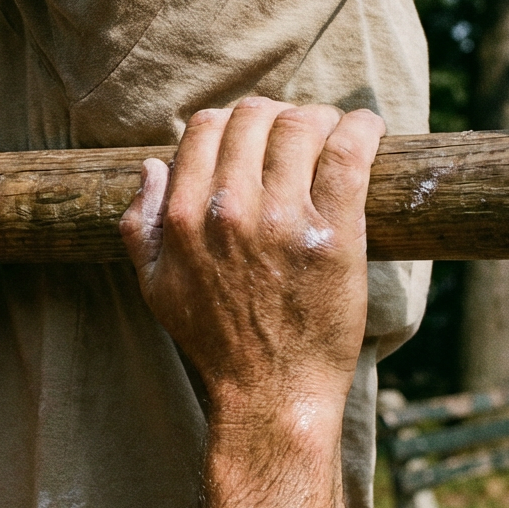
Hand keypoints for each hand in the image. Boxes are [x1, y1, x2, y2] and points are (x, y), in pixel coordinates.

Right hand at [120, 97, 383, 417]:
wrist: (271, 393)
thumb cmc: (215, 342)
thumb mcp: (155, 288)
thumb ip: (141, 225)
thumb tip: (151, 165)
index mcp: (184, 216)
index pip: (207, 126)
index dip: (233, 120)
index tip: (255, 133)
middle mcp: (230, 210)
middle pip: (255, 117)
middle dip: (277, 114)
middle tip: (297, 130)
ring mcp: (284, 220)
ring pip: (302, 125)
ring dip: (320, 117)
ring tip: (332, 131)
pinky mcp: (335, 234)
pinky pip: (349, 153)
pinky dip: (361, 128)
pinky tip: (367, 128)